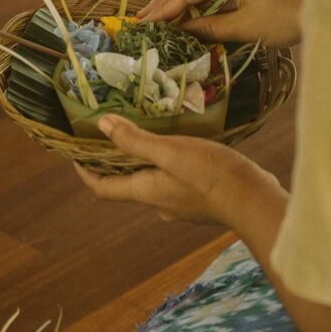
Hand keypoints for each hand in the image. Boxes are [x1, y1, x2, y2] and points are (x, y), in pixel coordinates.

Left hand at [74, 115, 286, 228]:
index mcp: (145, 192)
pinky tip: (182, 150)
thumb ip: (135, 140)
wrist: (254, 200)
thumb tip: (102, 125)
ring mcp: (180, 206)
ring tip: (149, 135)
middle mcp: (158, 204)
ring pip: (153, 182)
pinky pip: (175, 183)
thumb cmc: (209, 175)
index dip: (86, 173)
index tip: (76, 155)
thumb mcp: (170, 151)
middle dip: (116, 162)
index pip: (102, 188)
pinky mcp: (200, 202)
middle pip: (126, 184)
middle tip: (113, 135)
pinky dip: (168, 167)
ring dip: (145, 163)